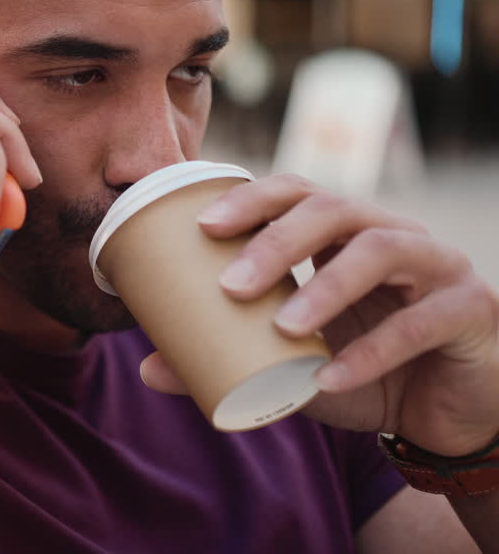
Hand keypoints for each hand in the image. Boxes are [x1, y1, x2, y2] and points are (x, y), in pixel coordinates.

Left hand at [139, 174, 498, 455]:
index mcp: (345, 235)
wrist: (449, 420)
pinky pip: (421, 322)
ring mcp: (439, 266)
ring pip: (382, 248)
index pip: (297, 192)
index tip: (202, 225)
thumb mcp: (291, 369)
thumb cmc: (366, 375)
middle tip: (231, 283)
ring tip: (282, 325)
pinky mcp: (473, 310)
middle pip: (334, 208)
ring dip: (326, 286)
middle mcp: (393, 234)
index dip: (252, 198)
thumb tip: (147, 367)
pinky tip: (331, 378)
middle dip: (277, 238)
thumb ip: (228, 361)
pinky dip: (372, 351)